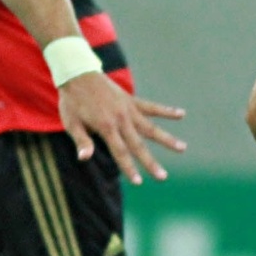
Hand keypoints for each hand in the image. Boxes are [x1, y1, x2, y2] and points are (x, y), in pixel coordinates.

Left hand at [60, 72, 187, 183]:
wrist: (78, 73)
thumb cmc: (72, 101)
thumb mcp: (71, 123)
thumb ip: (82, 141)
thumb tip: (84, 158)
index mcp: (106, 127)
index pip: (120, 152)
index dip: (129, 168)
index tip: (139, 182)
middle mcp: (121, 119)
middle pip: (139, 145)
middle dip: (151, 162)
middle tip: (163, 177)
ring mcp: (129, 109)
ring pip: (151, 127)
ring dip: (167, 139)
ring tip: (183, 147)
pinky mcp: (132, 101)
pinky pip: (152, 107)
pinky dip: (166, 111)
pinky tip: (181, 114)